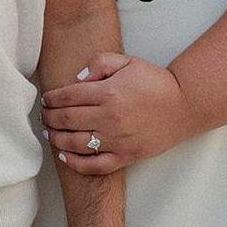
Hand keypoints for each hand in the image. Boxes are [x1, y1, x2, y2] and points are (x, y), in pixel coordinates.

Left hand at [41, 53, 189, 174]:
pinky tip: (65, 156)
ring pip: (76, 144)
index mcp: (108, 92)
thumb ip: (98, 63)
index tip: (45, 99)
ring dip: (57, 138)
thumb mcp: (126, 61)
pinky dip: (76, 163)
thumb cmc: (153, 81)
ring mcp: (117, 140)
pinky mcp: (126, 157)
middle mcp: (109, 118)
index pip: (68, 97)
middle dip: (50, 118)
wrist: (183, 105)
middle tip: (43, 116)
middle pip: (68, 120)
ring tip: (49, 133)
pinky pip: (95, 166)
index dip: (52, 98)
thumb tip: (76, 79)